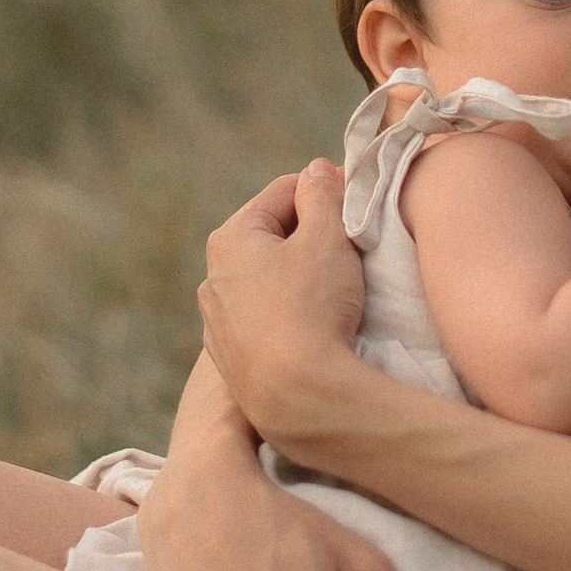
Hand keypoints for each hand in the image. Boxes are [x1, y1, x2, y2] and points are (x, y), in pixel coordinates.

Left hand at [195, 162, 366, 452]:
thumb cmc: (313, 309)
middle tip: (353, 247)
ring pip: (267, 283)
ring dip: (300, 277)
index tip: (358, 200)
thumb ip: (323, 195)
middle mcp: (212, 279)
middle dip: (312, 236)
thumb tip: (317, 170)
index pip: (283, 193)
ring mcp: (218, 325)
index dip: (326, 190)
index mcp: (230, 239)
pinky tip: (315, 329)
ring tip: (338, 291)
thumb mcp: (327, 238)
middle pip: (272, 237)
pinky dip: (290, 316)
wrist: (297, 400)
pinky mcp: (232, 363)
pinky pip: (266, 323)